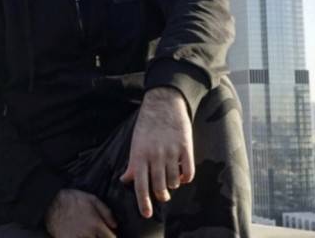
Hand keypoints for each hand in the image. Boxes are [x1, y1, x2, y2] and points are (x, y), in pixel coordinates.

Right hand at [44, 188, 116, 237]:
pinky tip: (78, 234)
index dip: (111, 237)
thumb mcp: (92, 199)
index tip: (109, 235)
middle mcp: (88, 235)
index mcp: (96, 224)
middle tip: (96, 232)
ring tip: (86, 233)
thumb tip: (115, 225)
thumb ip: (107, 212)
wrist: (50, 202)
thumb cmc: (72, 199)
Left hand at [119, 87, 193, 218]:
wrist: (164, 102)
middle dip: (161, 195)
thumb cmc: (147, 123)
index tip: (147, 213)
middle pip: (159, 187)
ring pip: (174, 181)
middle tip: (162, 195)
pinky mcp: (186, 147)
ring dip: (173, 185)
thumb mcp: (136, 142)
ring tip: (171, 180)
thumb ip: (133, 163)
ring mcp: (171, 152)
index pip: (140, 185)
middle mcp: (155, 155)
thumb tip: (125, 179)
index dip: (144, 202)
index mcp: (140, 155)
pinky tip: (182, 175)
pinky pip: (188, 171)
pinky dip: (186, 178)